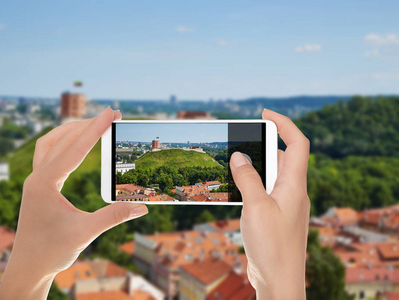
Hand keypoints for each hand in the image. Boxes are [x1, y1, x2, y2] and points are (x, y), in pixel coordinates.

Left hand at [0, 107, 147, 299]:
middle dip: (87, 124)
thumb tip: (142, 206)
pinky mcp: (38, 186)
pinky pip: (48, 154)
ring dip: (71, 130)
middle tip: (111, 114)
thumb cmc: (51, 251)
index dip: (96, 129)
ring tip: (94, 123)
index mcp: (44, 183)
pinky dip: (63, 143)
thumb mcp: (85, 233)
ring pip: (50, 143)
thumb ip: (113, 216)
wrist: (28, 267)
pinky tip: (76, 145)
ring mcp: (35, 181)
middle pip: (61, 139)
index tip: (111, 112)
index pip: (75, 149)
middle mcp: (36, 177)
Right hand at [230, 109, 309, 299]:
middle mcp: (293, 191)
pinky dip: (251, 185)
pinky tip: (234, 189)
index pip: (297, 143)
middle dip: (262, 145)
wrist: (280, 280)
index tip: (264, 114)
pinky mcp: (275, 216)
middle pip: (281, 157)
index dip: (284, 124)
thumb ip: (247, 178)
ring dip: (253, 167)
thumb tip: (239, 155)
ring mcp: (285, 204)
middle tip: (239, 140)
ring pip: (271, 175)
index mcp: (294, 184)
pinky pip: (264, 191)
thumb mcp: (256, 207)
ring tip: (231, 164)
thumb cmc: (273, 246)